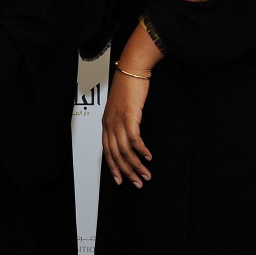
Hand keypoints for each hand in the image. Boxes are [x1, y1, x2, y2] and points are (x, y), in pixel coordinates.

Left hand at [102, 67, 153, 187]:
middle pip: (116, 154)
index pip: (106, 151)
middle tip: (138, 183)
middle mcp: (109, 124)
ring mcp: (118, 120)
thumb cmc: (128, 88)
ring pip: (125, 150)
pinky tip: (149, 156)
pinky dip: (141, 149)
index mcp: (106, 123)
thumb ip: (121, 122)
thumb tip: (128, 136)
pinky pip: (134, 139)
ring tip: (146, 174)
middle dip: (127, 171)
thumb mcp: (121, 108)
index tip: (121, 180)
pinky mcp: (129, 116)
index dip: (113, 167)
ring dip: (136, 165)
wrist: (131, 71)